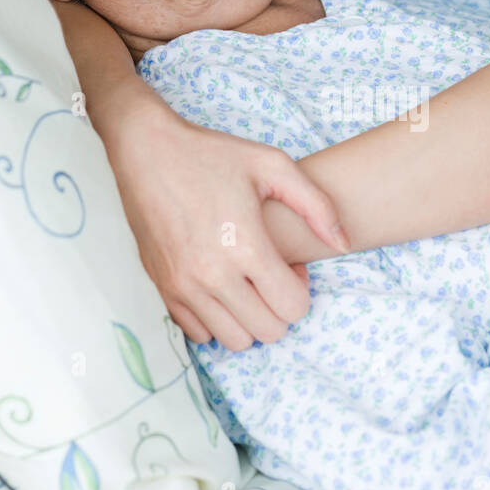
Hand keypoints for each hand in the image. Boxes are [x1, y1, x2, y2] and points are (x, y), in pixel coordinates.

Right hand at [105, 90, 347, 350]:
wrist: (146, 148)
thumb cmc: (210, 153)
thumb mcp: (271, 164)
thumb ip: (316, 205)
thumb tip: (343, 244)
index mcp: (244, 244)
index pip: (293, 307)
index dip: (300, 287)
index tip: (288, 263)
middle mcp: (213, 273)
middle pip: (268, 331)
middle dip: (278, 307)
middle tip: (268, 273)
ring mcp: (183, 284)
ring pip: (234, 341)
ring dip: (248, 318)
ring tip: (244, 282)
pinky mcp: (162, 286)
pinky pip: (199, 333)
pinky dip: (215, 319)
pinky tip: (217, 286)